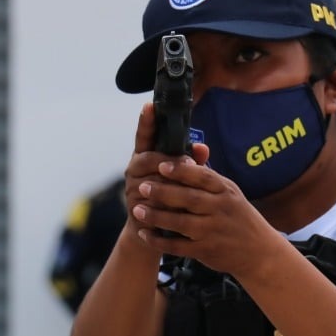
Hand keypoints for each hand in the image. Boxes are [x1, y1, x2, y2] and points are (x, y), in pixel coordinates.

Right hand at [121, 103, 211, 252]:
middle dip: (167, 160)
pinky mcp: (135, 209)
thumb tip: (203, 147)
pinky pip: (151, 204)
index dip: (146, 121)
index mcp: (146, 156)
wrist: (156, 231)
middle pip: (147, 158)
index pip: (144, 135)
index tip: (150, 105)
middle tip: (189, 162)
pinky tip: (179, 209)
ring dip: (170, 184)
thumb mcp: (183, 176)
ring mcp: (132, 189)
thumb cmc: (173, 196)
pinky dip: (166, 206)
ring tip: (188, 188)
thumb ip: (191, 161)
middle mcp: (135, 170)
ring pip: (150, 181)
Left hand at [130, 139, 281, 278]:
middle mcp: (220, 209)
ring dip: (156, 217)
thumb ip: (208, 178)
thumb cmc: (239, 217)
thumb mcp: (231, 194)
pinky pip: (178, 246)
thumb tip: (186, 157)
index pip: (202, 177)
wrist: (259, 252)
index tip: (161, 166)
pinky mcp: (206, 250)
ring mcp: (213, 231)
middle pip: (188, 199)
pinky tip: (145, 234)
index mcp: (225, 191)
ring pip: (180, 223)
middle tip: (142, 187)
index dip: (180, 171)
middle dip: (163, 193)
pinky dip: (159, 241)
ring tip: (137, 210)